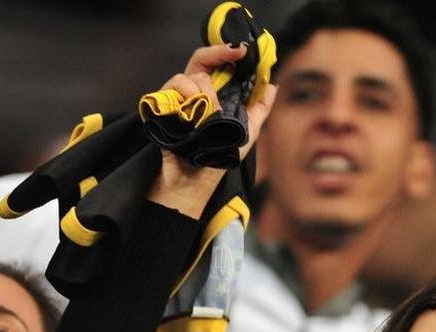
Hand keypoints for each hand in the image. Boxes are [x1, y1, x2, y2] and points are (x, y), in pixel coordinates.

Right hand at [149, 43, 277, 218]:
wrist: (197, 177)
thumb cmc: (221, 155)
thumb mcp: (248, 130)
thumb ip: (260, 107)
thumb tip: (273, 84)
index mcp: (212, 93)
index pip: (216, 64)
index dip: (226, 52)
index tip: (244, 50)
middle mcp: (194, 90)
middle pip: (200, 60)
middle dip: (218, 54)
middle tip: (235, 54)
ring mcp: (177, 96)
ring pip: (192, 76)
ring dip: (207, 93)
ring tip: (211, 116)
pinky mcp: (163, 103)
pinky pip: (176, 86)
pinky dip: (189, 97)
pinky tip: (194, 115)